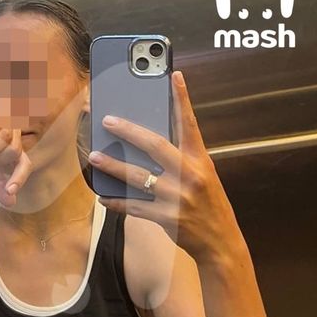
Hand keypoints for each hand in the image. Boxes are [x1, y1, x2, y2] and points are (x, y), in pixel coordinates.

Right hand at [0, 97, 32, 206]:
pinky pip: (0, 121)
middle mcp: (18, 136)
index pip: (25, 165)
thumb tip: (11, 203)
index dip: (19, 178)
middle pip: (14, 151)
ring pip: (6, 138)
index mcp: (17, 152)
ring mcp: (12, 119)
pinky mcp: (2, 105)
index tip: (10, 191)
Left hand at [87, 70, 241, 263]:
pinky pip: (134, 206)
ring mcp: (177, 197)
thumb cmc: (208, 204)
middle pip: (155, 145)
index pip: (190, 124)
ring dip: (113, 166)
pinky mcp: (166, 217)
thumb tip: (147, 143)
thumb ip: (181, 159)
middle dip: (128, 131)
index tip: (174, 75)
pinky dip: (116, 201)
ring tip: (95, 157)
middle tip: (107, 120)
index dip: (182, 99)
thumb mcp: (203, 176)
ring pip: (138, 176)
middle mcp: (190, 175)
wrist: (221, 242)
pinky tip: (102, 196)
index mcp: (200, 161)